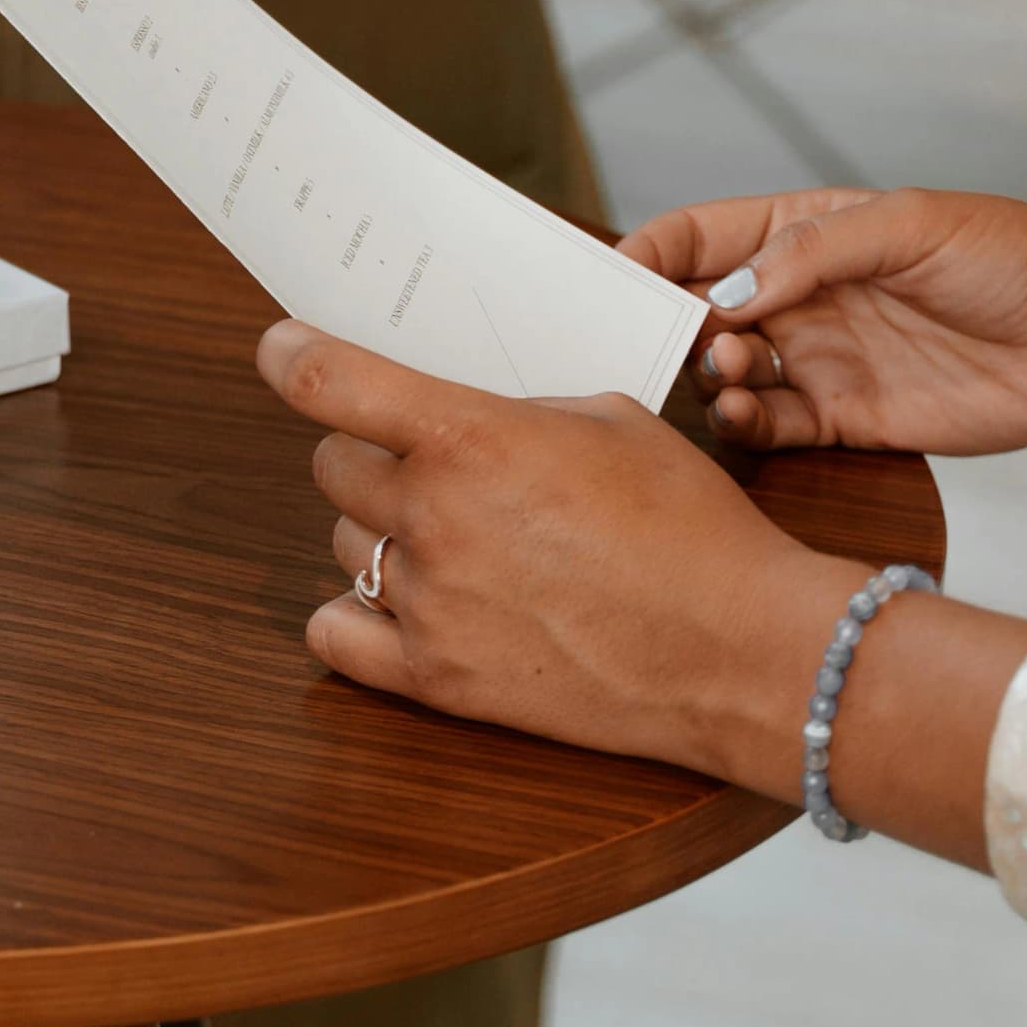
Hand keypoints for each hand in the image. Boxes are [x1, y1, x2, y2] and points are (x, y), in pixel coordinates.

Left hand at [259, 320, 845, 793]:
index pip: (329, 383)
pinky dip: (355, 613)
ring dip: (381, 530)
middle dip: (370, 453)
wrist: (743, 649)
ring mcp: (430, 604)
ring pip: (346, 542)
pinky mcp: (438, 679)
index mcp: (471, 440)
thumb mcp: (610, 421)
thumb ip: (516, 412)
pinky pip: (336, 633)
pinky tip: (399, 602)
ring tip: (456, 538)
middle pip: (332, 466)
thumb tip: (462, 416)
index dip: (290, 355)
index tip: (283, 347)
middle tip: (428, 463)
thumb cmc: (691, 528)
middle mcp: (435, 518)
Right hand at [621, 190, 1026, 456]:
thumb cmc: (1014, 256)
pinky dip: (746, 425)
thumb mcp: (910, 224)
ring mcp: (823, 360)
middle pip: (698, 311)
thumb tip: (726, 293)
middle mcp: (802, 297)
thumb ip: (812, 253)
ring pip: (728, 374)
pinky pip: (774, 427)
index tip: (614, 280)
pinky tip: (747, 414)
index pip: (699, 236)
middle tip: (675, 342)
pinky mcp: (849, 420)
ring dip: (709, 377)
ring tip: (733, 374)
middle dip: (667, 326)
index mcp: (805, 232)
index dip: (649, 254)